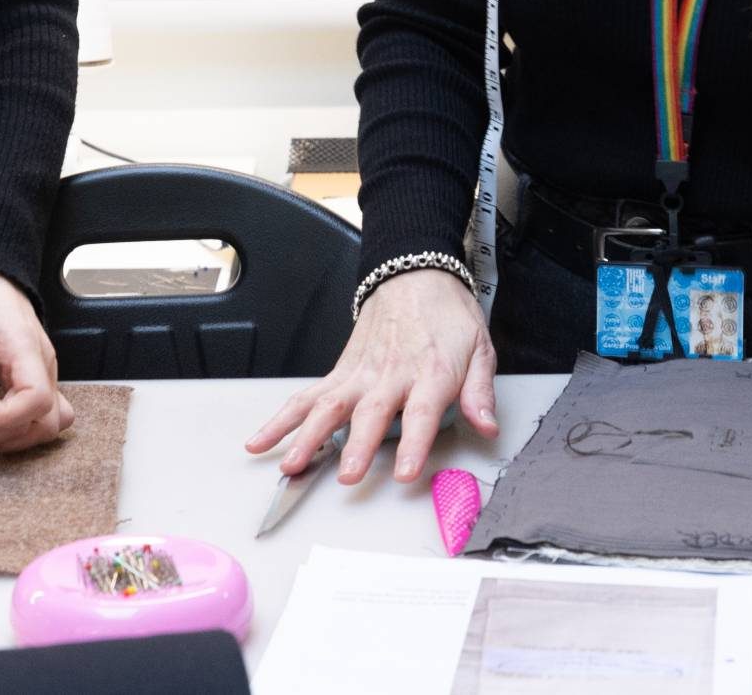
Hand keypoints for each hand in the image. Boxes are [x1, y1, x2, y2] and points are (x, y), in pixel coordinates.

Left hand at [0, 270, 73, 453]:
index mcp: (25, 348)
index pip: (37, 401)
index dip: (4, 416)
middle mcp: (42, 363)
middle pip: (46, 421)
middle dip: (5, 435)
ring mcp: (43, 370)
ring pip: (50, 422)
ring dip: (16, 436)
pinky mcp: (35, 374)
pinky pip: (43, 411)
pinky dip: (23, 425)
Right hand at [245, 268, 499, 485]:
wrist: (414, 275)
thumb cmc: (447, 316)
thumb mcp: (479, 348)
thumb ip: (480, 392)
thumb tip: (489, 426)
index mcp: (429, 372)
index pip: (421, 412)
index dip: (413, 443)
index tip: (405, 471)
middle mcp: (389, 375)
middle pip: (370, 414)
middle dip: (357, 446)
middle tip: (349, 475)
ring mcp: (359, 374)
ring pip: (328, 407)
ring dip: (309, 437)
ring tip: (293, 465)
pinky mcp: (339, 373)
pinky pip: (306, 398)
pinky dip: (282, 420)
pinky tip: (262, 441)